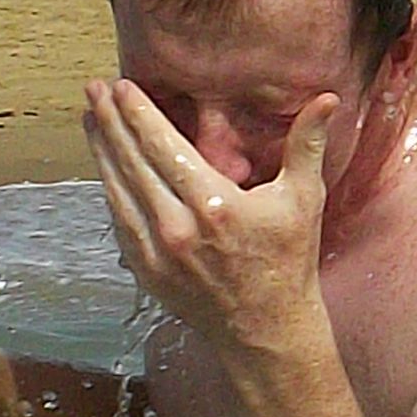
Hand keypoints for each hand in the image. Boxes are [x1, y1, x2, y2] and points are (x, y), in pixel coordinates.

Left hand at [84, 76, 337, 347]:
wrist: (267, 329)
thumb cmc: (288, 262)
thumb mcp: (304, 199)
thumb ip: (306, 144)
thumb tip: (327, 99)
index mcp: (215, 205)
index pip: (163, 146)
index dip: (138, 114)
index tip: (122, 87)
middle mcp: (179, 228)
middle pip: (132, 163)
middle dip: (109, 123)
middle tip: (93, 90)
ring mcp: (157, 253)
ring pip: (117, 191)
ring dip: (101, 152)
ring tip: (89, 120)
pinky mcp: (147, 272)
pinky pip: (119, 222)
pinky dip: (109, 191)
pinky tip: (104, 170)